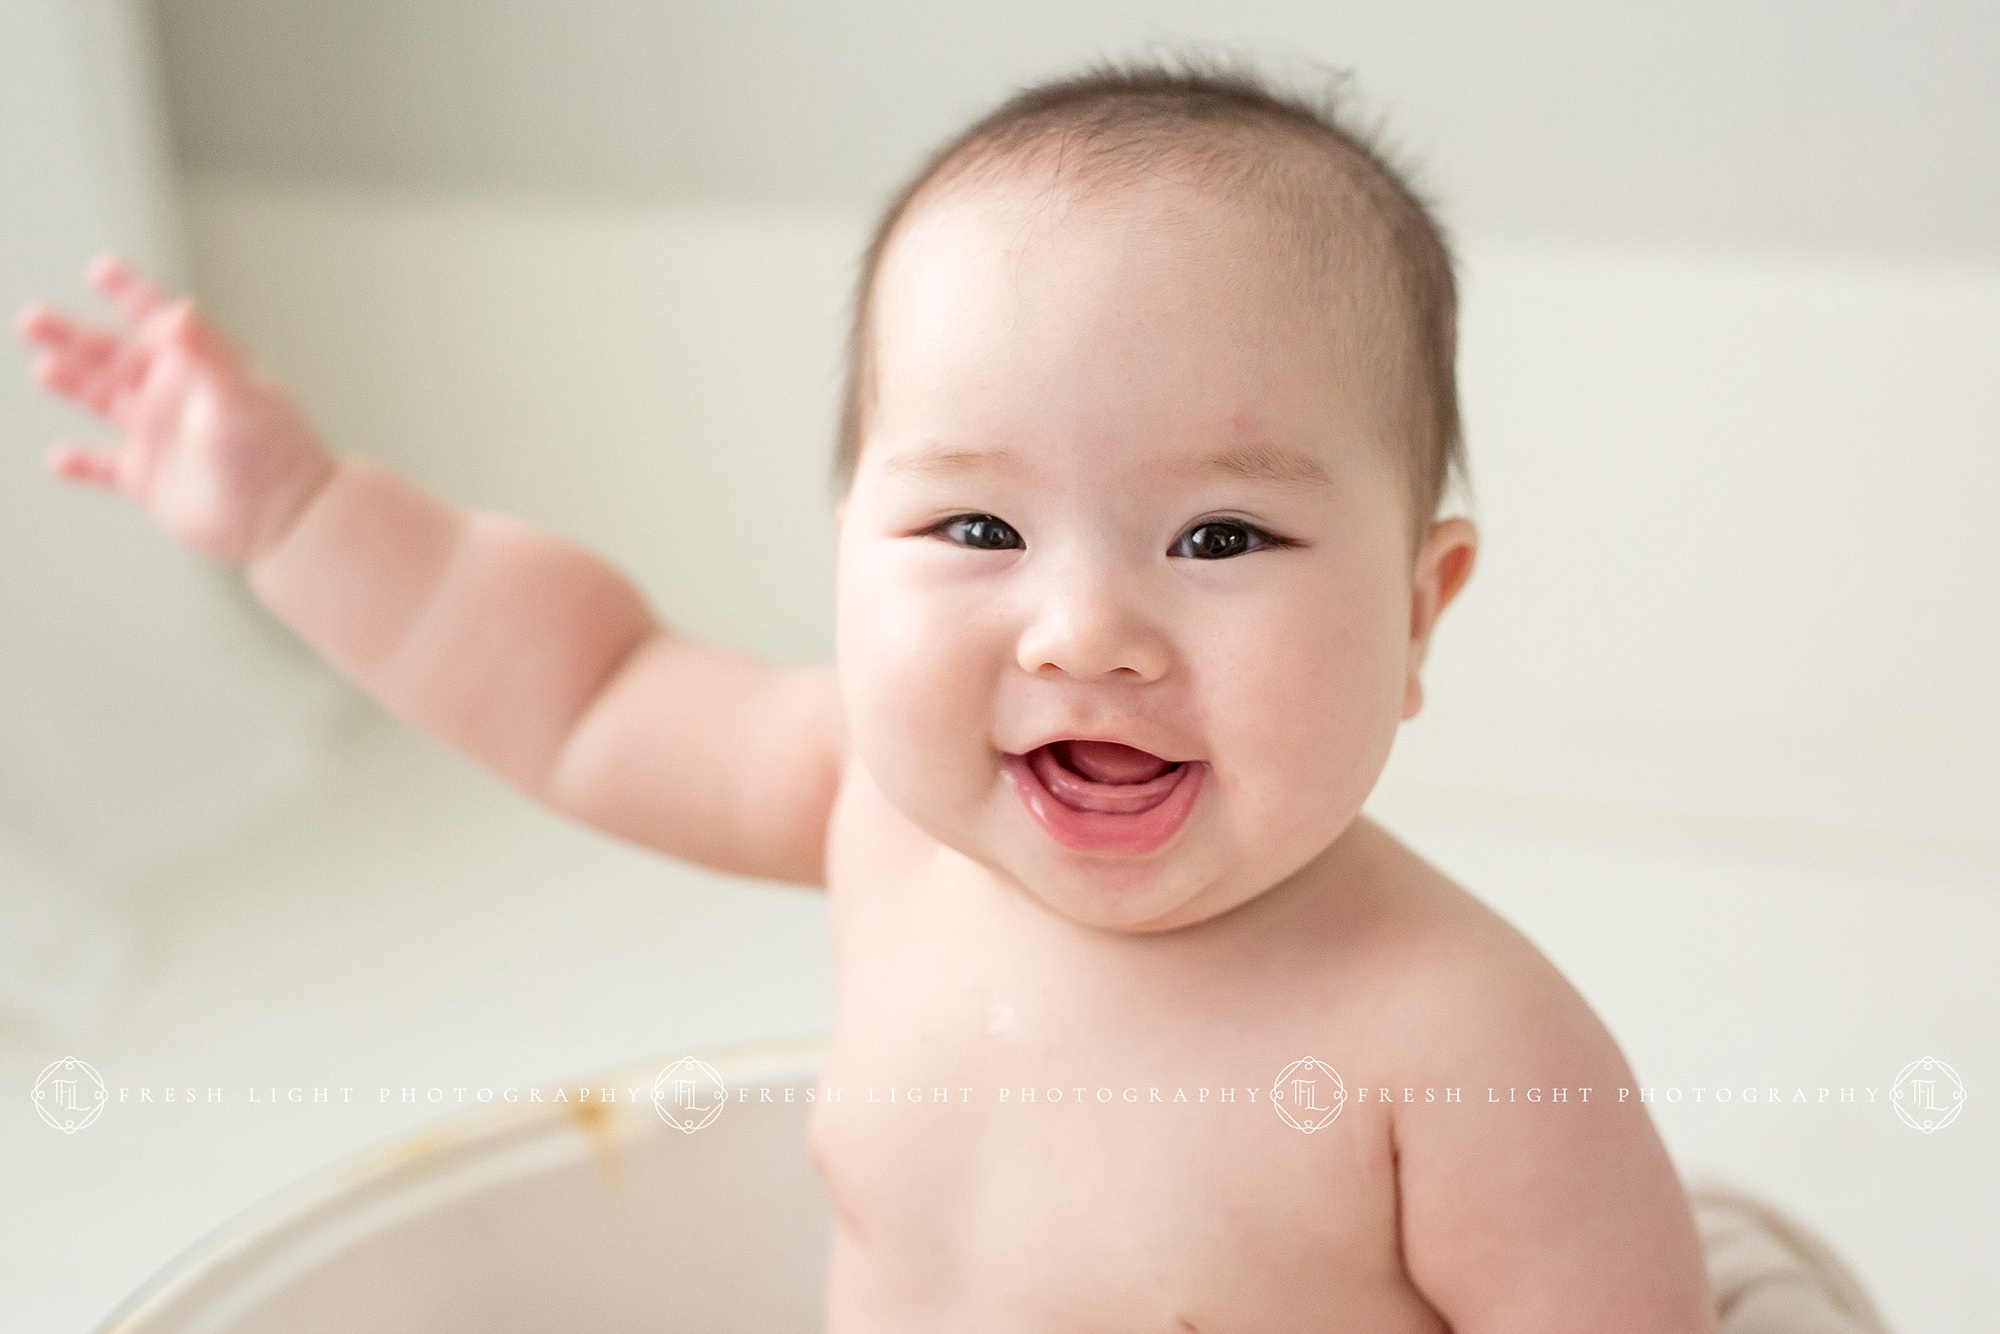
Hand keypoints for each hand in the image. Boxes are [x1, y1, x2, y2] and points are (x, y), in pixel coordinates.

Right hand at [18, 255, 336, 563]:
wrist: (285, 517)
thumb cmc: (274, 452)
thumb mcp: (237, 393)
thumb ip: (204, 351)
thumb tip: (176, 311)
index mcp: (200, 368)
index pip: (158, 321)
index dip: (131, 293)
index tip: (101, 268)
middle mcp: (177, 398)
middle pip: (115, 357)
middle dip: (74, 337)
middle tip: (32, 319)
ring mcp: (162, 438)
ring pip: (105, 402)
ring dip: (73, 384)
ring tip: (44, 369)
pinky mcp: (151, 480)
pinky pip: (105, 468)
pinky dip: (80, 464)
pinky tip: (57, 458)